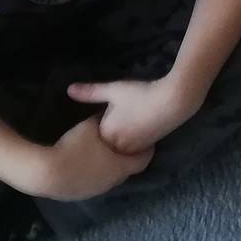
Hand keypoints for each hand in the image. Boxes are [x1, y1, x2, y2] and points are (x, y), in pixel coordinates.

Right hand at [25, 115, 153, 200]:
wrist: (47, 174)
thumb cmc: (73, 148)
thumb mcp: (89, 127)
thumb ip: (100, 120)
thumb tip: (104, 115)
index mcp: (120, 166)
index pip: (142, 160)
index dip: (146, 149)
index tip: (146, 141)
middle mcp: (113, 182)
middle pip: (126, 169)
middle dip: (126, 157)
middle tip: (122, 144)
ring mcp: (97, 191)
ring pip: (110, 177)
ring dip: (110, 166)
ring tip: (103, 153)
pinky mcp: (82, 196)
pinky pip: (95, 182)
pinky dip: (96, 173)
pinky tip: (86, 163)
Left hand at [67, 76, 198, 155]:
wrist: (172, 102)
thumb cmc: (140, 95)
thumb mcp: (113, 90)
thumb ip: (90, 92)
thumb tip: (68, 90)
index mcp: (105, 134)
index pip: (94, 132)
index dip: (100, 119)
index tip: (109, 109)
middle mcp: (117, 147)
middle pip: (106, 142)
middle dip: (109, 133)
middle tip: (121, 114)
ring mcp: (133, 150)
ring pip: (120, 148)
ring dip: (121, 139)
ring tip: (130, 120)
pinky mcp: (147, 149)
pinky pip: (133, 150)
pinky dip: (133, 141)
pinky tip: (140, 126)